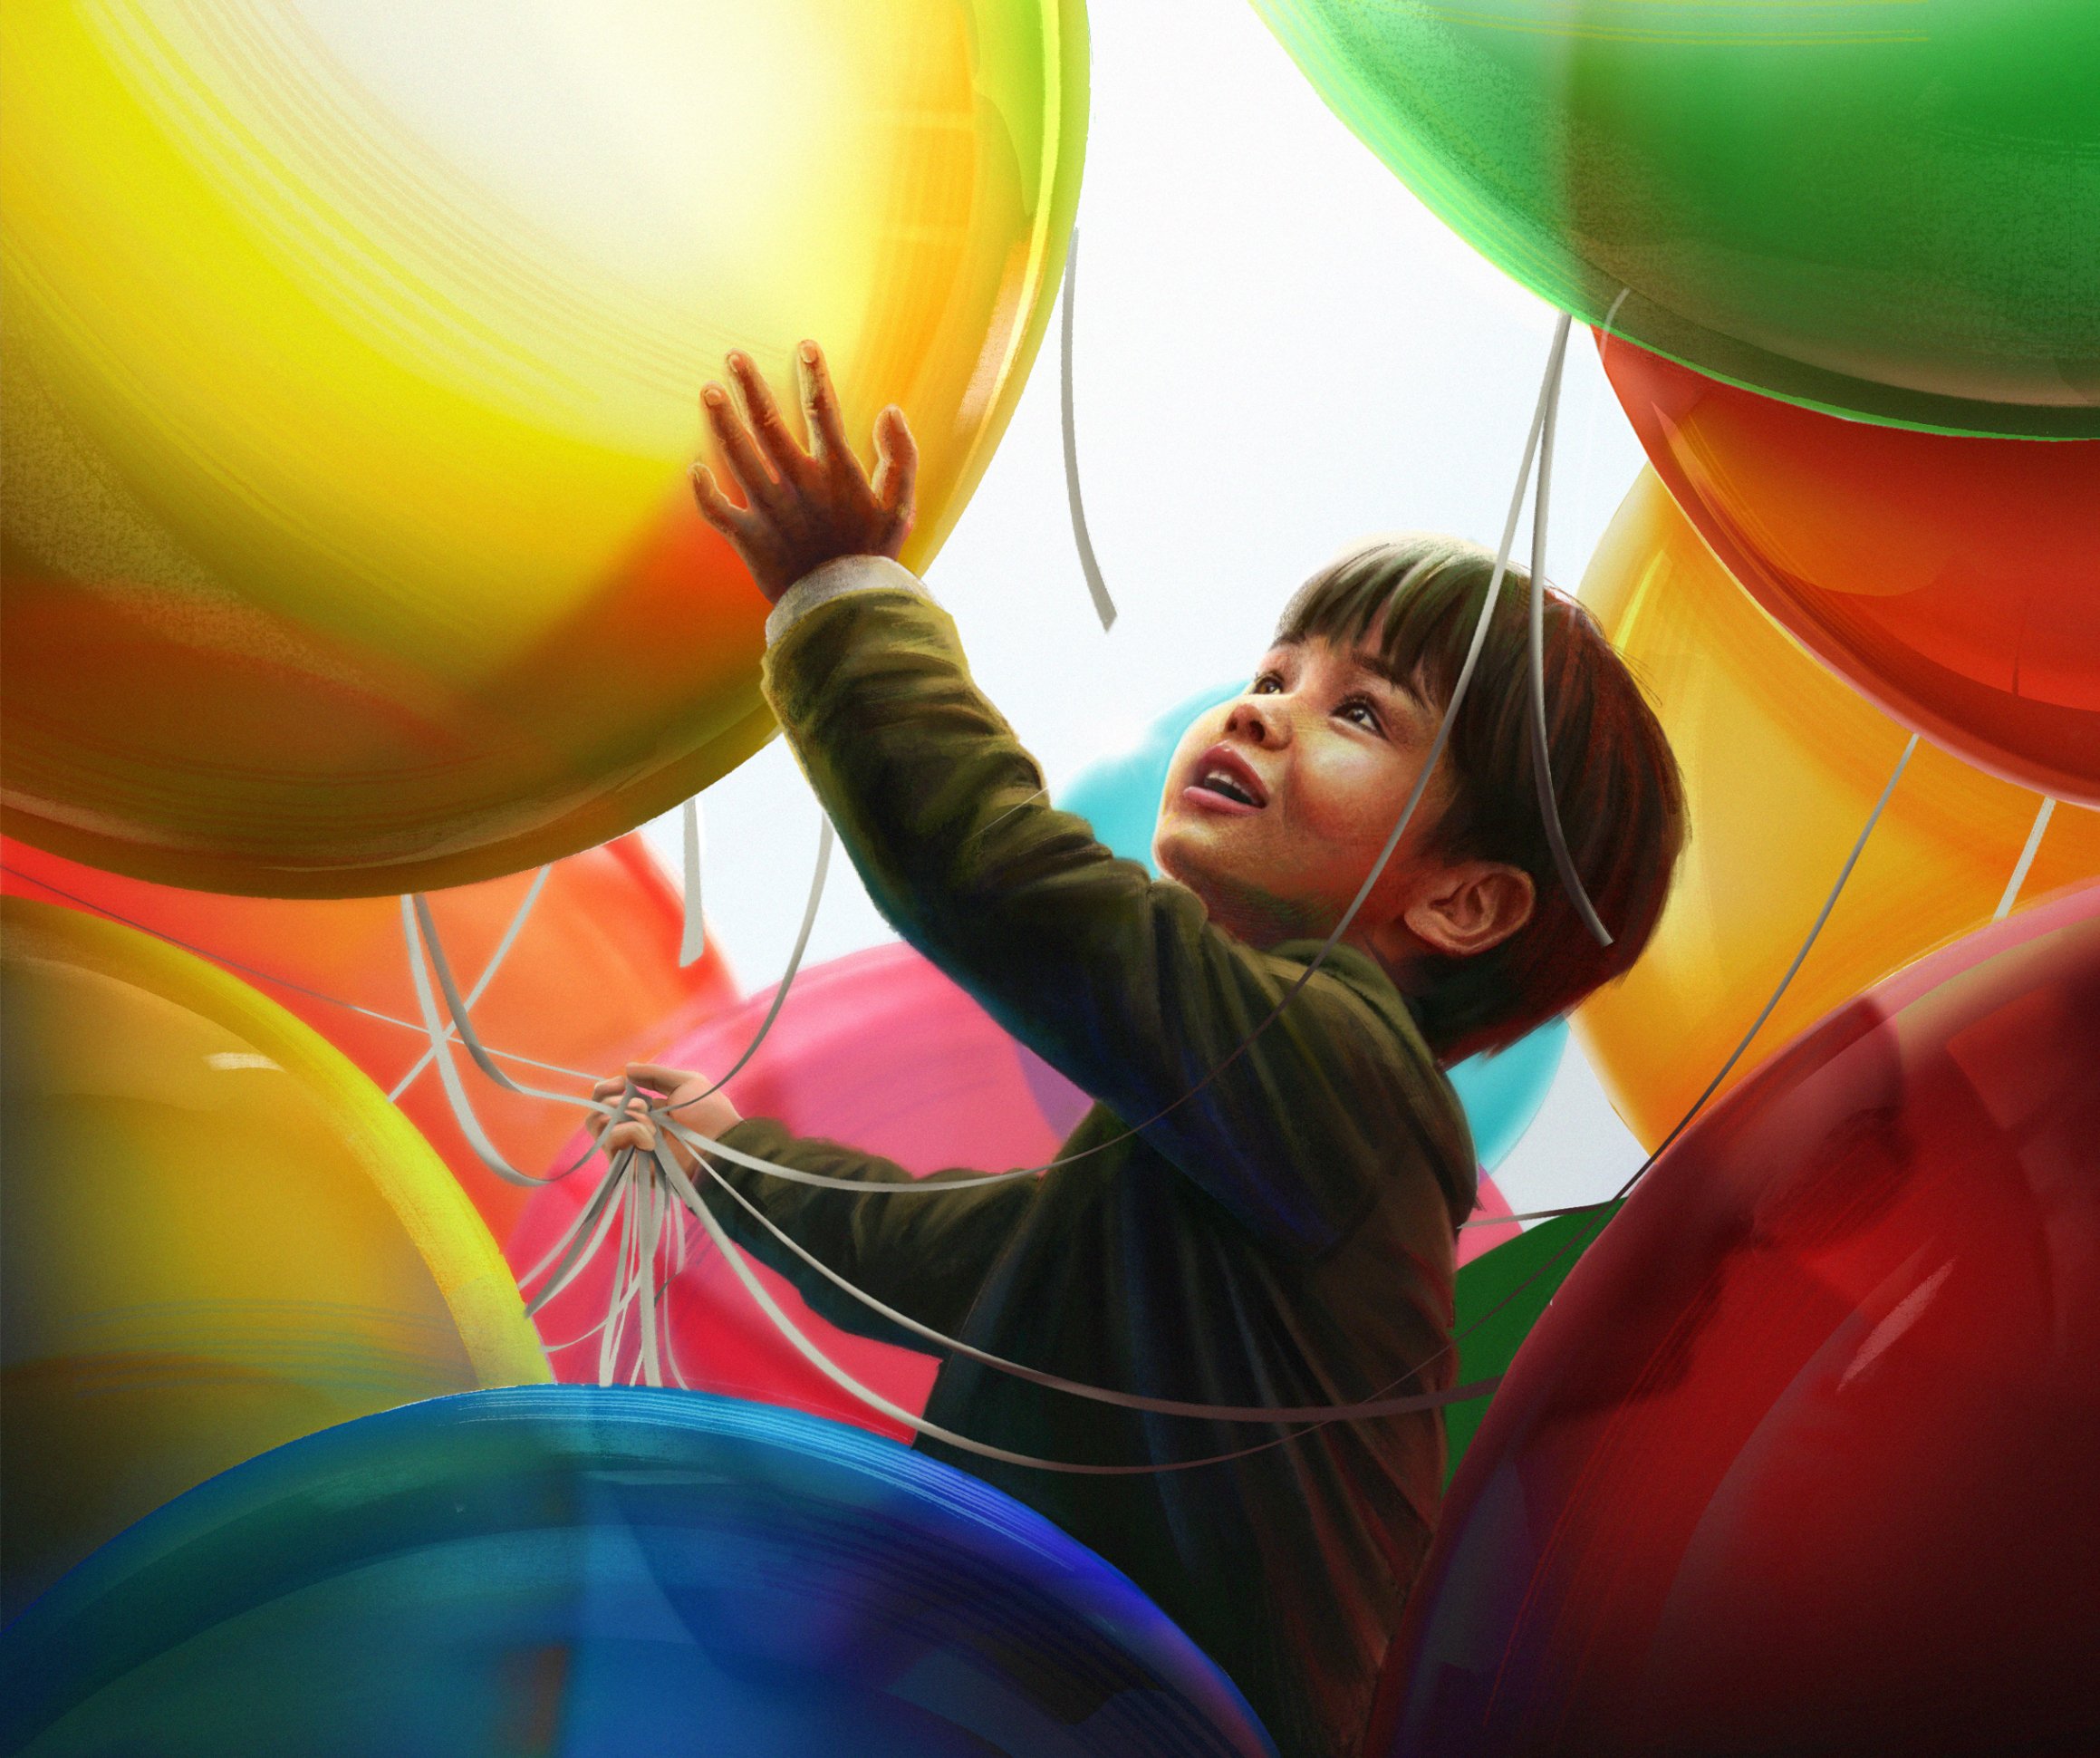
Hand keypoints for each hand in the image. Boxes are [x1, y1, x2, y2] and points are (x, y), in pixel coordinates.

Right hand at [586, 1063, 741, 1174]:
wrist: (719, 1145)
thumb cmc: (710, 1114)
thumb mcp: (686, 1082)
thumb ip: (656, 1074)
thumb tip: (627, 1068)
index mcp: (645, 1111)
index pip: (607, 1100)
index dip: (606, 1088)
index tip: (621, 1082)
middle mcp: (632, 1130)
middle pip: (596, 1113)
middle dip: (612, 1100)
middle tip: (641, 1104)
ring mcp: (628, 1149)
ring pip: (598, 1126)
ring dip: (623, 1116)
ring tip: (649, 1122)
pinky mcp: (628, 1167)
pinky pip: (610, 1142)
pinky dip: (629, 1132)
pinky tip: (651, 1140)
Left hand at [690, 341, 917, 603]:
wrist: (847, 609)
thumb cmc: (874, 554)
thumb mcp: (901, 507)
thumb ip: (902, 457)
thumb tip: (890, 411)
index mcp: (836, 473)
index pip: (823, 412)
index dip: (814, 376)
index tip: (805, 346)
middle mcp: (799, 484)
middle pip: (769, 424)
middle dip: (750, 387)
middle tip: (734, 356)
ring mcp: (771, 510)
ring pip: (739, 457)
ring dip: (722, 422)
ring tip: (708, 391)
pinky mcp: (750, 538)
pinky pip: (719, 511)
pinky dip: (704, 491)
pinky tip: (694, 467)